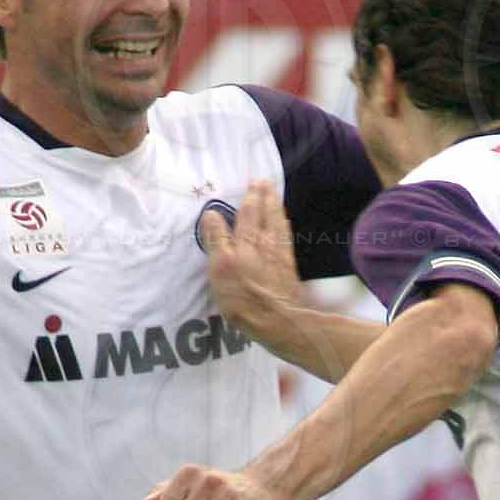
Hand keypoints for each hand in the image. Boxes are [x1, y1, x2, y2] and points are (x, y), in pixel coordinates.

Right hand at [200, 178, 301, 332]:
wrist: (278, 319)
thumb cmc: (243, 297)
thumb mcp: (220, 268)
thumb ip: (216, 239)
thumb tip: (211, 215)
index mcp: (244, 240)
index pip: (242, 213)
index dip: (244, 197)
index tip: (245, 184)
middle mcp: (263, 242)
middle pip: (263, 212)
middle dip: (262, 194)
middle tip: (260, 180)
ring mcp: (278, 252)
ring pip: (277, 221)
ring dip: (274, 204)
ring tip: (272, 193)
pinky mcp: (287, 265)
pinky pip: (285, 235)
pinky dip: (283, 223)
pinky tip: (283, 221)